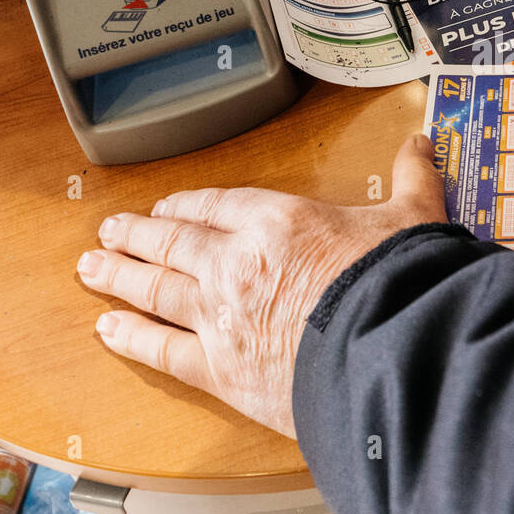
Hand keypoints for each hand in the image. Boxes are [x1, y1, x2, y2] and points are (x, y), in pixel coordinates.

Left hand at [76, 134, 447, 437]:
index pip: (217, 205)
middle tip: (110, 230)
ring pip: (154, 289)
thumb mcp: (412, 217)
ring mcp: (220, 315)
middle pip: (172, 242)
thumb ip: (412, 179)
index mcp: (278, 222)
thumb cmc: (399, 284)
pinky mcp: (220, 368)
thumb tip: (421, 145)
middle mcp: (237, 263)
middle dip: (136, 235)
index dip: (187, 205)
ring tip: (92, 268)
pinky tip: (108, 329)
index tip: (169, 207)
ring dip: (118, 277)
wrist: (389, 351)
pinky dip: (130, 337)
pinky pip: (161, 349)